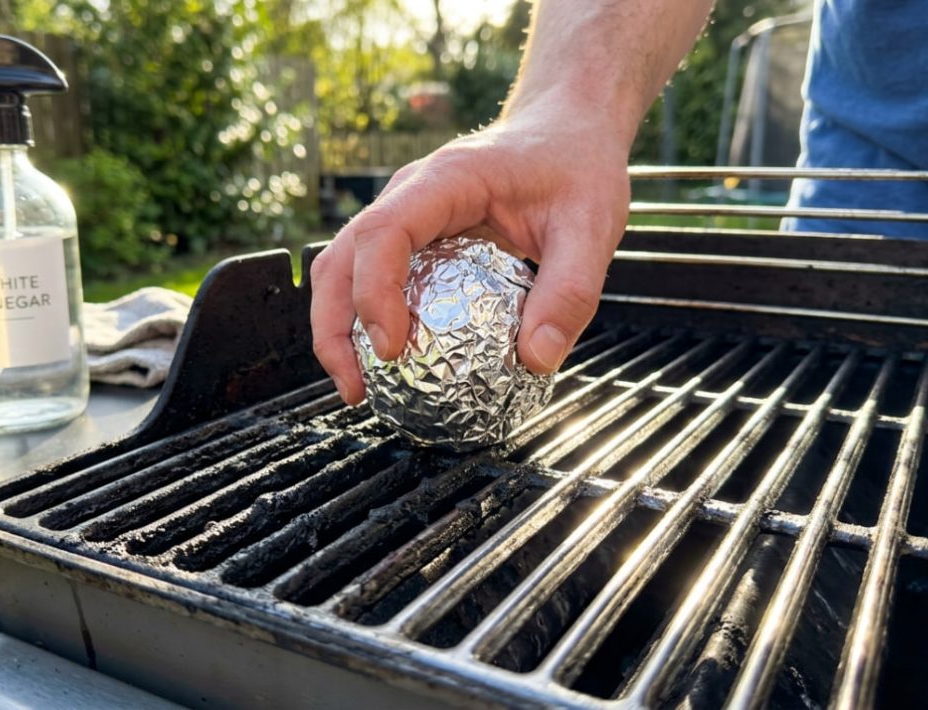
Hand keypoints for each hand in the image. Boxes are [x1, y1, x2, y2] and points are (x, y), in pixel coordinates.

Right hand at [309, 106, 631, 404]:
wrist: (568, 127)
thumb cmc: (577, 164)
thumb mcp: (592, 225)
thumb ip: (570, 291)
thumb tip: (537, 360)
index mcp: (446, 181)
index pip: (384, 233)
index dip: (374, 293)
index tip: (392, 349)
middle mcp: (410, 194)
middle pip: (341, 258)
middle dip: (335, 328)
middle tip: (356, 389)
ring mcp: (404, 214)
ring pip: (343, 269)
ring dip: (340, 329)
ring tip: (360, 387)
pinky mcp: (412, 236)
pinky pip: (371, 277)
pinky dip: (367, 320)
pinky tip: (390, 364)